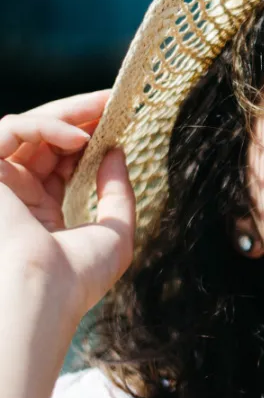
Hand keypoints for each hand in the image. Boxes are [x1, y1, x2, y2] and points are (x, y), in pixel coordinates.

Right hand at [0, 91, 134, 329]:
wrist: (42, 295)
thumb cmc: (76, 277)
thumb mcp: (114, 233)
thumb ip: (117, 192)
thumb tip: (117, 152)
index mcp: (39, 214)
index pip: (61, 163)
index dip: (89, 141)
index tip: (119, 124)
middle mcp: (14, 196)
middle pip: (44, 140)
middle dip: (80, 117)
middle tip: (113, 101)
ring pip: (27, 129)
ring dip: (67, 114)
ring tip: (104, 109)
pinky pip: (10, 129)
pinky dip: (45, 126)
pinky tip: (80, 138)